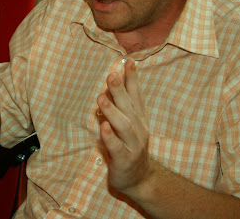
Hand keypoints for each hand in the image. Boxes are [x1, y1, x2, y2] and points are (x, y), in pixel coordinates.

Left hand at [97, 59, 154, 194]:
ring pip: (123, 125)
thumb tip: (112, 80)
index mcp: (138, 119)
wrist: (138, 179)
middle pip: (129, 107)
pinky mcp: (124, 159)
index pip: (136, 95)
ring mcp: (133, 144)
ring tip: (101, 97)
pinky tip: (103, 127)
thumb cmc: (129, 146)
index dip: (132, 78)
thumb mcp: (128, 123)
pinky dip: (110, 136)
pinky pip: (116, 146)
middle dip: (120, 90)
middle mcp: (138, 129)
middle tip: (111, 74)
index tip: (128, 61)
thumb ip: (121, 105)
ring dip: (112, 110)